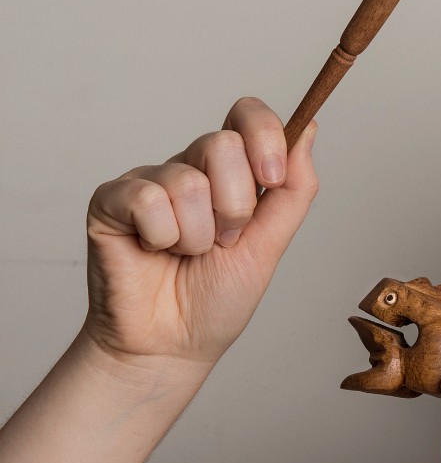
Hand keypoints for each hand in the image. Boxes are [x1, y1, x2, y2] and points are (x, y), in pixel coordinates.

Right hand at [82, 97, 317, 366]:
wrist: (174, 345)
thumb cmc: (217, 298)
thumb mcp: (271, 244)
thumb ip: (294, 189)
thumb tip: (308, 128)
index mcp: (230, 173)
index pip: (247, 116)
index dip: (265, 137)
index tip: (272, 179)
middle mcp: (190, 168)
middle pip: (224, 144)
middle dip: (236, 207)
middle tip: (223, 242)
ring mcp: (149, 181)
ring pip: (189, 182)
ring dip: (198, 236)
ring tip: (188, 255)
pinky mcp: (111, 200)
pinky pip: (147, 199)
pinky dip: (162, 237)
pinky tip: (155, 253)